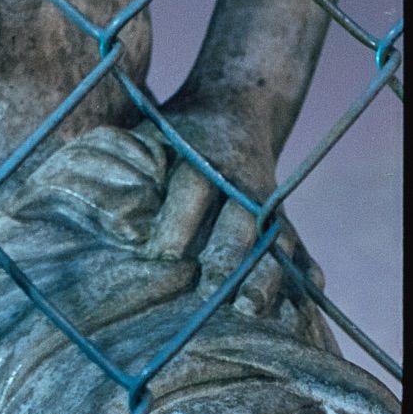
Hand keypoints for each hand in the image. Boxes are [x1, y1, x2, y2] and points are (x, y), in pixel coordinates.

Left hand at [142, 97, 317, 317]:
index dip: (176, 221)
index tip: (157, 257)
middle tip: (209, 290)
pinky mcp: (287, 221)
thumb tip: (105, 200)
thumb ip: (131, 159)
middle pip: (239, 219)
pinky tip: (305, 306)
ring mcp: (270, 204)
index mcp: (205, 155)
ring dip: (266, 275)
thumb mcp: (154, 131)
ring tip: (251, 308)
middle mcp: (242, 181)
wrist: (234, 105)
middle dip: (225, 255)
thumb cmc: (178, 132)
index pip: (193, 186)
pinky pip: (304, 251)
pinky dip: (307, 277)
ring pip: (274, 241)